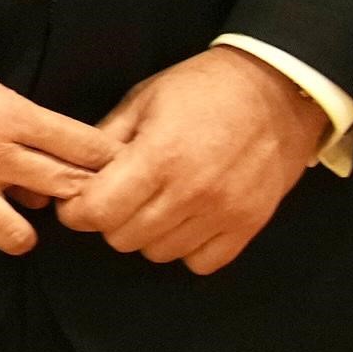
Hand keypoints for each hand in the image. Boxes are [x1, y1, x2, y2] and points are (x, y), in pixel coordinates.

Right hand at [0, 40, 113, 258]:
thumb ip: (17, 119)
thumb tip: (44, 157)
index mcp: (10, 115)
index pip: (87, 146)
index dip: (108, 161)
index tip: (111, 168)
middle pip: (66, 192)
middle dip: (79, 199)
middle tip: (69, 201)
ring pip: (19, 237)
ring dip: (22, 232)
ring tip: (9, 219)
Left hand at [58, 47, 326, 273]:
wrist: (278, 89)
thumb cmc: (203, 88)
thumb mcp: (143, 100)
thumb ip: (105, 139)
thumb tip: (74, 171)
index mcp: (158, 157)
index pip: (97, 212)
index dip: (76, 211)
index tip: (77, 202)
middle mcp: (190, 192)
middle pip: (123, 237)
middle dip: (109, 221)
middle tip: (117, 199)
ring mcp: (223, 213)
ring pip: (159, 253)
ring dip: (146, 234)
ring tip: (153, 206)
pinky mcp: (249, 225)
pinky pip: (202, 263)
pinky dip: (186, 248)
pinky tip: (184, 221)